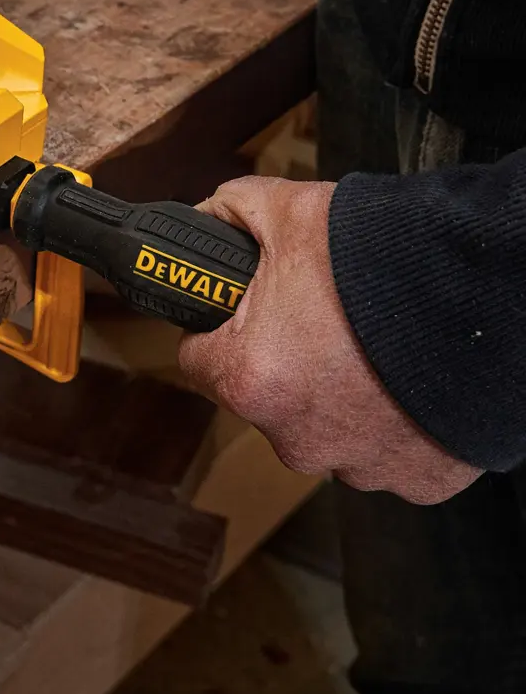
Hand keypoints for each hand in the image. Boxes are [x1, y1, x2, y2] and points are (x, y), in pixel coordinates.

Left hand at [177, 175, 479, 504]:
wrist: (495, 295)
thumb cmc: (386, 260)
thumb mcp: (291, 212)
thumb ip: (229, 214)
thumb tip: (205, 220)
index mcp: (248, 379)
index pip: (198, 359)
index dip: (217, 327)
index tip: (244, 312)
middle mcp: (295, 438)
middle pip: (265, 398)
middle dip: (286, 362)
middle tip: (326, 322)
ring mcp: (359, 466)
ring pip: (327, 429)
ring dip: (342, 399)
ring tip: (376, 350)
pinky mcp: (416, 480)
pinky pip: (389, 454)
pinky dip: (397, 425)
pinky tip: (412, 384)